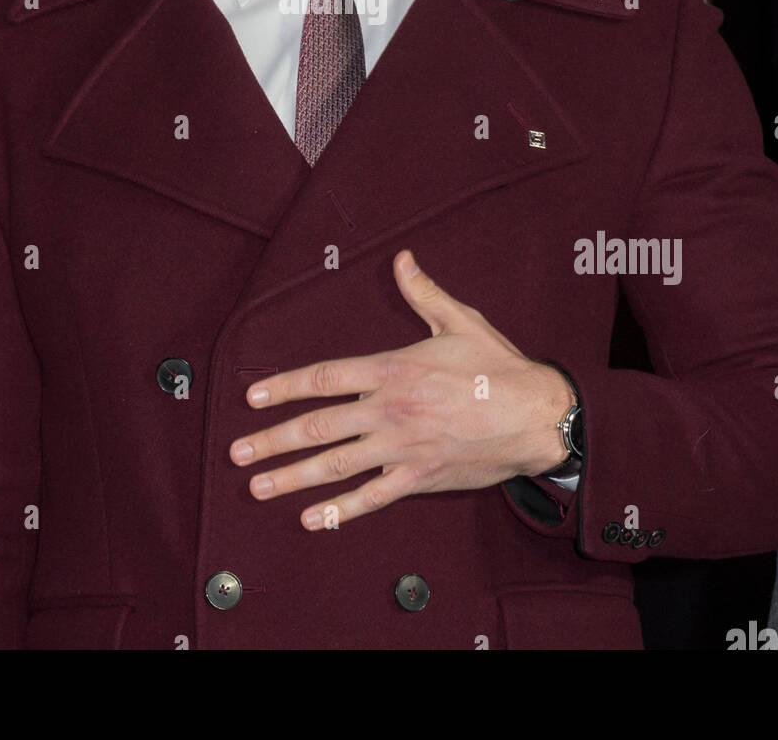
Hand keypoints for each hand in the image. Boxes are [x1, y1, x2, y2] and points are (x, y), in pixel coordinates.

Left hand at [230, 249, 572, 530]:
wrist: (538, 416)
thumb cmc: (499, 366)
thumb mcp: (460, 320)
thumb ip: (423, 292)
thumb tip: (402, 258)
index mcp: (393, 368)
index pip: (324, 377)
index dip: (284, 387)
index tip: (253, 397)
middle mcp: (389, 409)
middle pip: (319, 427)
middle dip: (273, 441)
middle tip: (239, 453)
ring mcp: (402, 447)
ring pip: (336, 466)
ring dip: (292, 477)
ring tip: (258, 488)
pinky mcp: (419, 477)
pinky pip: (372, 497)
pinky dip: (341, 511)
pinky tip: (312, 519)